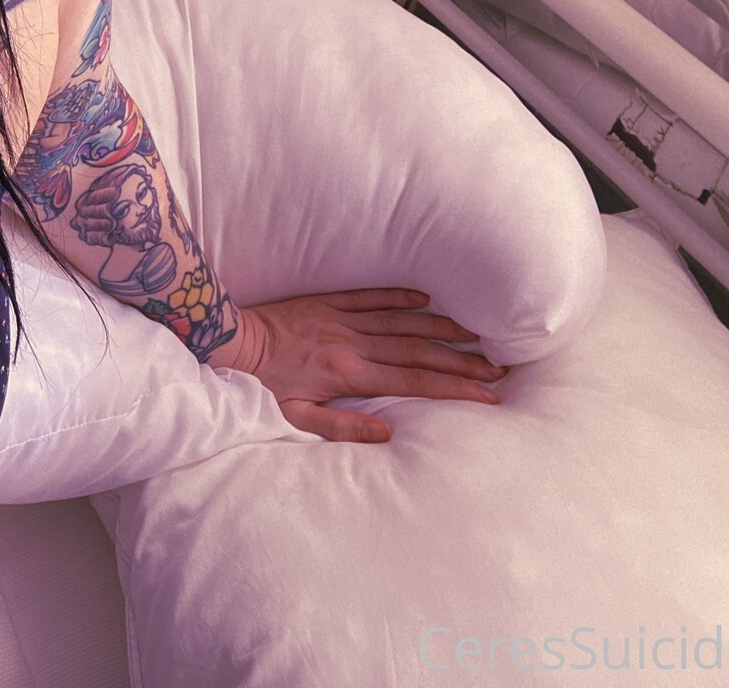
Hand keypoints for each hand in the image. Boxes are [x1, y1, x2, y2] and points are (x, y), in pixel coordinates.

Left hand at [208, 288, 508, 443]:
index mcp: (348, 373)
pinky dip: (398, 296)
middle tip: (500, 365)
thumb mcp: (296, 418)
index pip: (414, 382)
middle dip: (463, 359)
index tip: (491, 394)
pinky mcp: (325, 302)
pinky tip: (424, 298)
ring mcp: (340, 318)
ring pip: (401, 321)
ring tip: (477, 332)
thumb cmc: (260, 386)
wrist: (227, 343)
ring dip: (441, 327)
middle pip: (419, 351)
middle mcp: (351, 342)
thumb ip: (342, 426)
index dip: (457, 388)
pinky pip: (368, 296)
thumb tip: (390, 433)